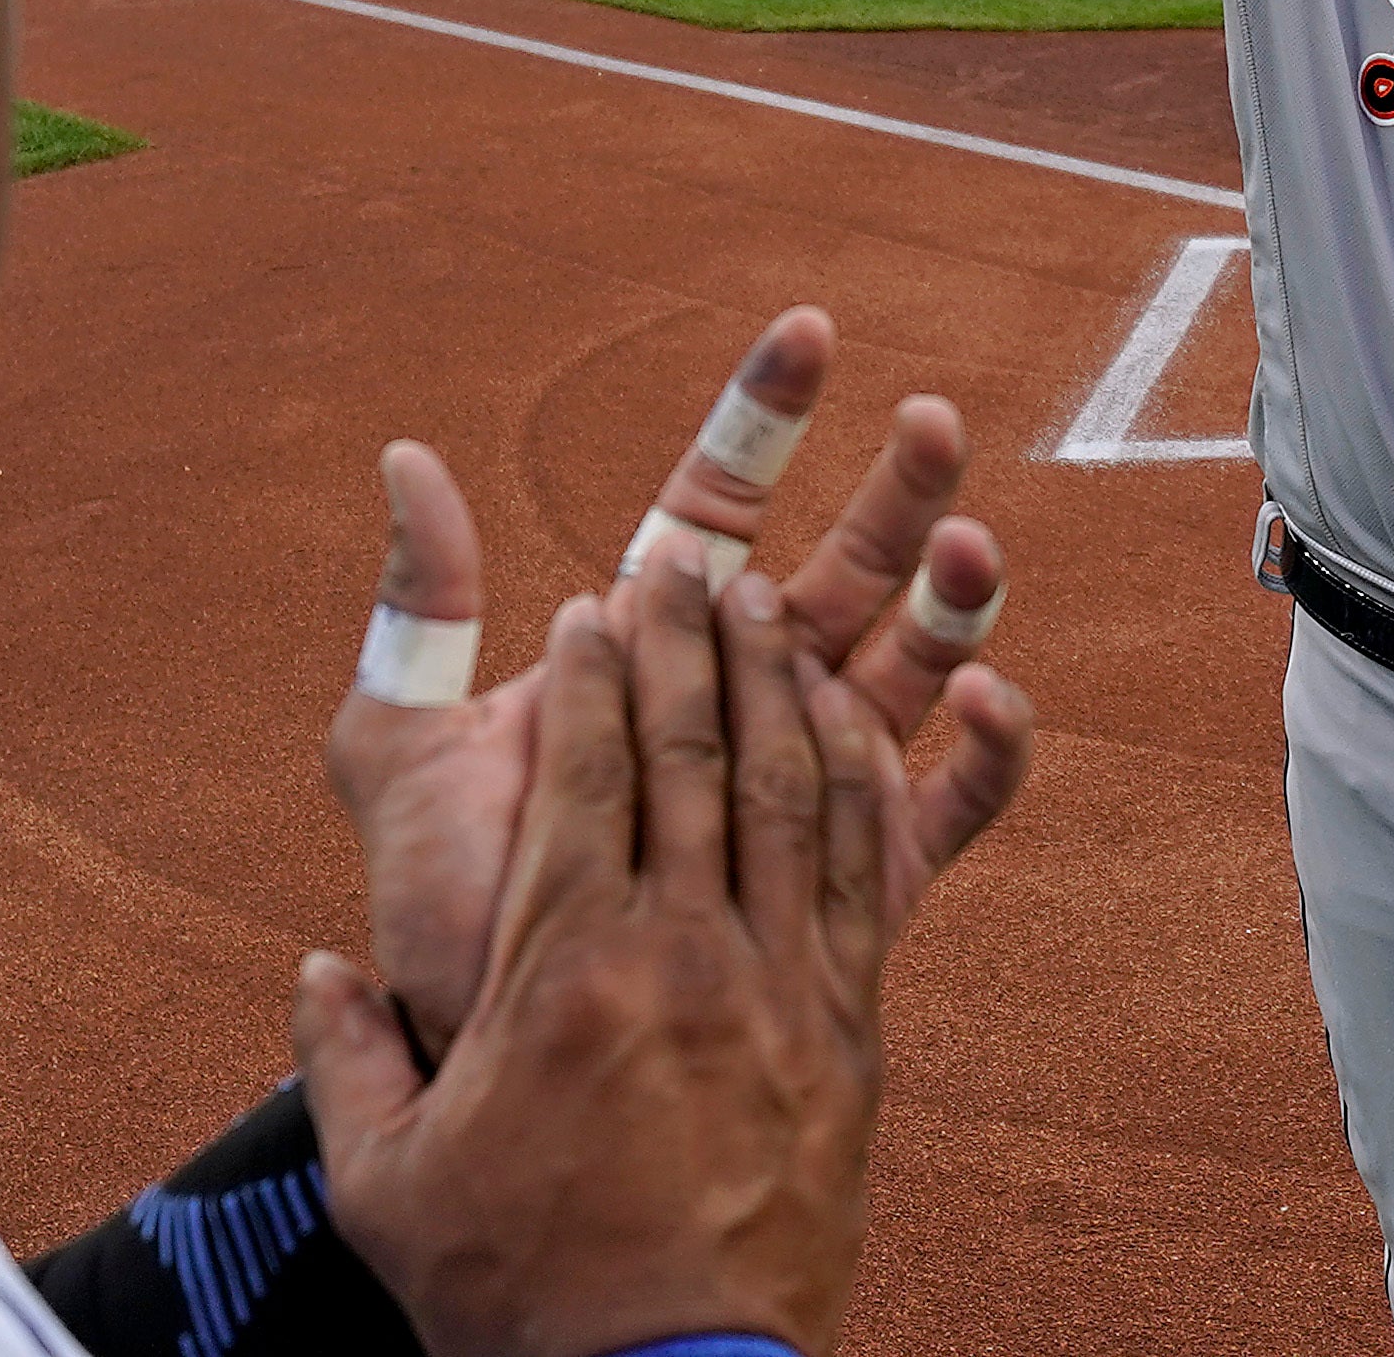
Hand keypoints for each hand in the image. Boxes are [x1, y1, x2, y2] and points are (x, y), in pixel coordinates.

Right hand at [299, 566, 887, 1356]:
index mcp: (559, 969)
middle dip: (690, 642)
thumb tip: (316, 971)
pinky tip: (853, 727)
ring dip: (780, 686)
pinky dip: (857, 785)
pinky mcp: (847, 1034)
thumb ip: (343, 1056)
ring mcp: (775, 989)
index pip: (585, 774)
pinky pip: (863, 875)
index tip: (591, 603)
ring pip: (789, 794)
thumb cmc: (516, 1292)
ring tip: (775, 604)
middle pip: (694, 754)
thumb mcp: (386, 1178)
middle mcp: (677, 953)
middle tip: (689, 560)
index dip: (592, 675)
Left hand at [325, 306, 1028, 1050]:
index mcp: (649, 653)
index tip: (807, 329)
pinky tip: (990, 700)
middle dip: (891, 490)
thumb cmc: (445, 914)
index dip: (761, 417)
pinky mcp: (854, 891)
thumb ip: (419, 612)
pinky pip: (940, 811)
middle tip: (931, 420)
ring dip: (950, 604)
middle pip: (838, 571)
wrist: (488, 1063)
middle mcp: (739, 707)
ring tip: (973, 545)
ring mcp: (802, 792)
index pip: (715, 506)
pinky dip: (983, 756)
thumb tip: (404, 457)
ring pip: (904, 672)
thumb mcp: (403, 752)